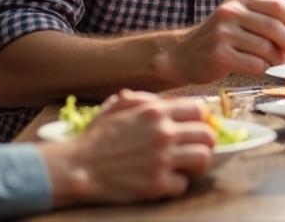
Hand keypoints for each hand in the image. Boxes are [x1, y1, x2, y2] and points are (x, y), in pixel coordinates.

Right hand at [45, 94, 215, 205]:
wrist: (77, 168)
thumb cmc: (95, 138)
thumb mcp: (115, 108)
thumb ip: (140, 99)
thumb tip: (157, 100)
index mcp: (155, 112)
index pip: (198, 109)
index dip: (199, 119)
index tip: (193, 127)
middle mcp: (163, 133)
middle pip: (207, 134)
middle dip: (204, 142)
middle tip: (194, 148)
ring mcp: (162, 159)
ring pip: (203, 157)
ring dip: (197, 163)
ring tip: (187, 166)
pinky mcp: (156, 185)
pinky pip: (183, 184)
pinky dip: (177, 184)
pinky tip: (166, 181)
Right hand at [163, 0, 284, 81]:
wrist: (183, 55)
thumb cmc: (221, 39)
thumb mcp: (240, 19)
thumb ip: (266, 21)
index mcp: (240, 1)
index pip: (277, 6)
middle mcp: (230, 13)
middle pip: (273, 27)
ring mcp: (223, 34)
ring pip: (265, 48)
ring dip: (277, 58)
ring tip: (275, 61)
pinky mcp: (219, 55)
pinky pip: (254, 64)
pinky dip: (262, 68)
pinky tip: (257, 67)